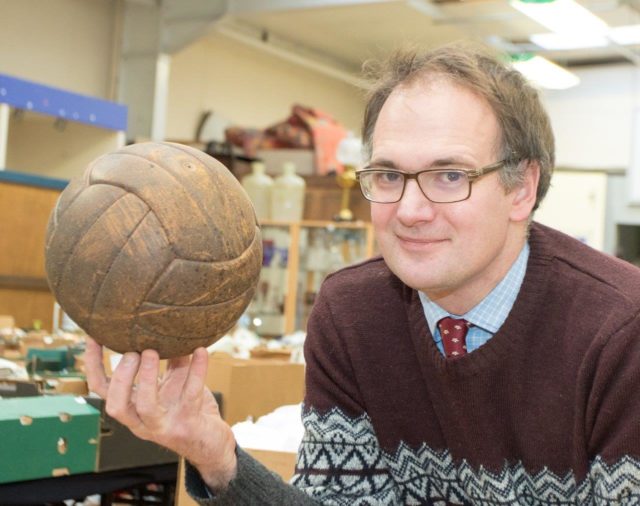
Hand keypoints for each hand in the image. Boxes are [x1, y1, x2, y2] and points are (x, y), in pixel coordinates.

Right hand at [84, 337, 237, 489]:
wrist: (211, 443)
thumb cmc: (189, 408)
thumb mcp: (175, 381)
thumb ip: (169, 357)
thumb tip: (165, 324)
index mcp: (132, 409)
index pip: (102, 389)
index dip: (93, 364)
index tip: (94, 336)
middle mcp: (142, 422)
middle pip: (116, 404)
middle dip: (121, 376)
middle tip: (132, 351)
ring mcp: (164, 426)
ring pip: (146, 407)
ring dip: (147, 378)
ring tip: (151, 351)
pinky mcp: (188, 424)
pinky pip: (190, 396)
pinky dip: (196, 371)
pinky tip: (201, 351)